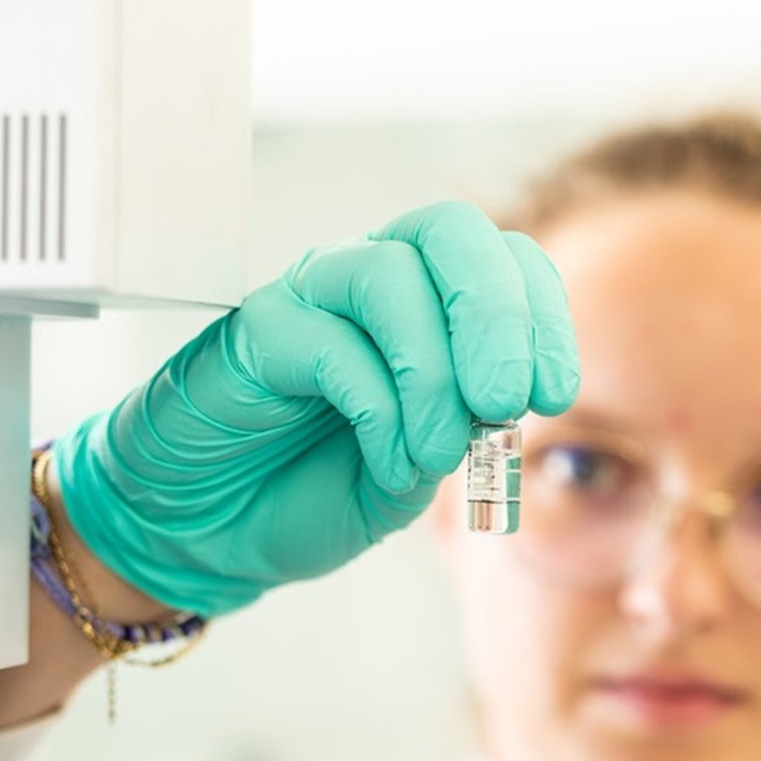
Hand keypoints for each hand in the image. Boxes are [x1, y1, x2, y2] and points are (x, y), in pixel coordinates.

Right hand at [52, 202, 579, 615]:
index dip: (541, 316)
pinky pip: (330, 341)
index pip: (502, 259)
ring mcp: (310, 297)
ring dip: (434, 371)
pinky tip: (388, 462)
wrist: (208, 529)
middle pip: (451, 231)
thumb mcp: (413, 469)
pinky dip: (379, 407)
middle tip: (505, 403)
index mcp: (423, 302)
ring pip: (390, 274)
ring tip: (439, 454)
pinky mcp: (258, 330)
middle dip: (498, 315)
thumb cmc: (310, 489)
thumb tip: (502, 402)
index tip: (552, 396)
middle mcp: (369, 279)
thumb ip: (460, 430)